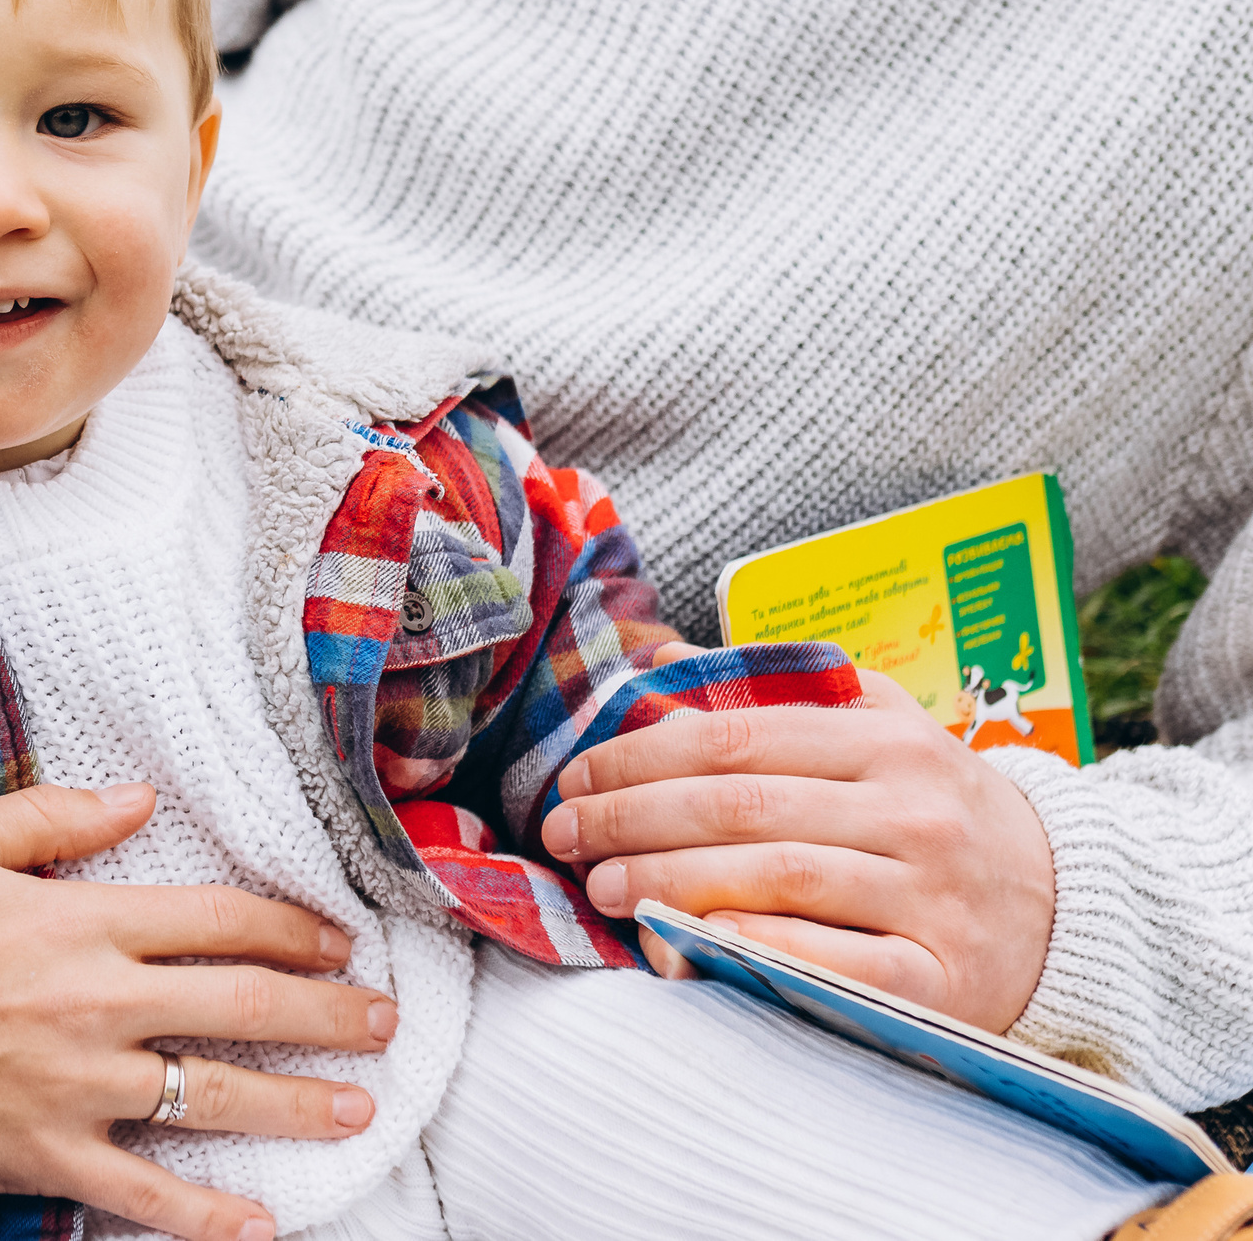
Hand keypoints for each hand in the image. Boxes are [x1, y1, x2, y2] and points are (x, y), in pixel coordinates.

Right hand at [0, 783, 392, 1240]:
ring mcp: (73, 1087)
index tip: (337, 938)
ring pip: (214, 1097)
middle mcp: (95, 1002)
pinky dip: (209, 1218)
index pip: (217, 918)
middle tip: (384, 1022)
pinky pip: (145, 1195)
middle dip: (328, 1013)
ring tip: (359, 1109)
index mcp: (77, 918)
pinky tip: (263, 1224)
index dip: (292, 925)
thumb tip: (138, 798)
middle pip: (242, 1003)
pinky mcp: (41, 1156)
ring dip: (298, 1105)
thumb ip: (51, 818)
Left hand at [538, 665, 1056, 1032]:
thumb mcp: (879, 729)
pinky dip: (747, 947)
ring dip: (668, 882)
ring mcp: (931, 898)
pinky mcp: (941, 979)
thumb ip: (776, 693)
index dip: (639, 757)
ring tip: (602, 886)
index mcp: (888, 741)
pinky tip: (680, 939)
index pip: (734, 739)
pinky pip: (827, 960)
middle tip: (564, 834)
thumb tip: (665, 655)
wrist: (1071, 905)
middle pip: (741, 807)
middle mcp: (914, 813)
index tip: (576, 776)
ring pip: (774, 878)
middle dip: (631, 818)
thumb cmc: (939, 809)